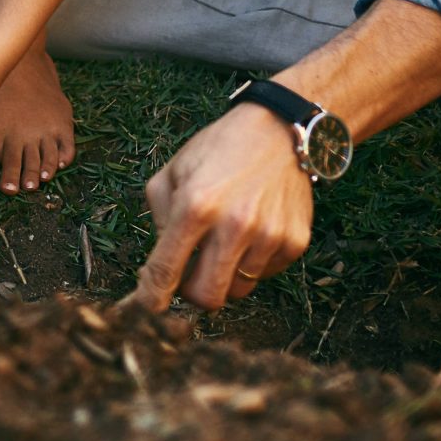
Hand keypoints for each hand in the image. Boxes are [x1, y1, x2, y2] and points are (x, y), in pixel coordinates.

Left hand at [132, 104, 314, 310]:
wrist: (279, 130)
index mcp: (195, 206)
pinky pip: (265, 275)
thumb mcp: (173, 171)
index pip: (167, 270)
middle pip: (208, 297)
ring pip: (238, 290)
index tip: (145, 309)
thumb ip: (157, 217)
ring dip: (225, 276)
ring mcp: (269, 236)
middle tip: (188, 275)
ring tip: (225, 241)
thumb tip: (159, 264)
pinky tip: (251, 232)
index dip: (151, 298)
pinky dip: (252, 264)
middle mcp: (234, 226)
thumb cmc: (218, 150)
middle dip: (192, 294)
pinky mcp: (295, 242)